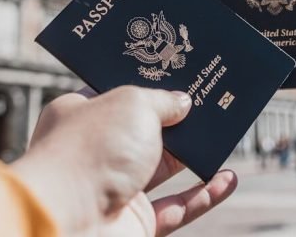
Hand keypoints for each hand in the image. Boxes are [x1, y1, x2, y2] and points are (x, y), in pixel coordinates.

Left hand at [11, 86, 236, 235]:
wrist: (68, 223)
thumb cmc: (91, 151)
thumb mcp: (133, 104)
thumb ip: (162, 100)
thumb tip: (182, 102)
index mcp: (82, 115)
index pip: (117, 93)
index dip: (148, 83)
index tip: (176, 74)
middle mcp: (97, 151)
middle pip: (145, 130)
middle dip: (177, 119)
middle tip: (207, 101)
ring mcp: (115, 188)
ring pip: (164, 168)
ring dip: (195, 155)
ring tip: (224, 134)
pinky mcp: (134, 221)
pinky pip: (177, 207)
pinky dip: (204, 195)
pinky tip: (228, 179)